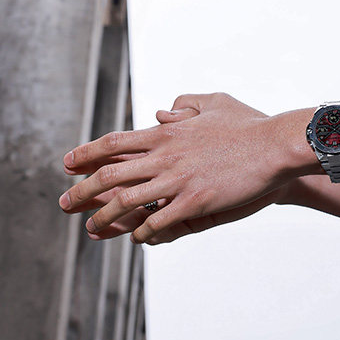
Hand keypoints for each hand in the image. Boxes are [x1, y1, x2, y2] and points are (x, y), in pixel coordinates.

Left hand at [58, 92, 293, 243]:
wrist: (275, 145)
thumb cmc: (248, 124)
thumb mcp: (215, 102)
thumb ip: (185, 105)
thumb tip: (162, 114)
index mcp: (168, 131)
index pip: (114, 142)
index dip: (86, 154)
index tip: (67, 164)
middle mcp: (166, 154)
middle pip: (109, 175)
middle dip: (81, 192)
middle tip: (64, 204)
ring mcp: (178, 179)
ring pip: (126, 202)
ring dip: (103, 218)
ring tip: (92, 229)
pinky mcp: (195, 201)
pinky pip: (157, 221)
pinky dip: (141, 232)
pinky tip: (137, 237)